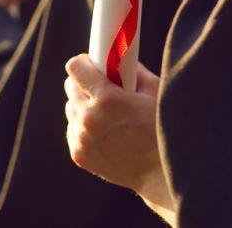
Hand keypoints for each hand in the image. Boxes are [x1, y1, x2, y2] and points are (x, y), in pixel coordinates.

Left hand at [64, 55, 175, 218]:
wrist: (159, 173)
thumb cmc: (162, 130)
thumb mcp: (154, 93)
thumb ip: (134, 71)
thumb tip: (121, 59)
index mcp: (107, 99)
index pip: (75, 68)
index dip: (84, 63)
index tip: (91, 64)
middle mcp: (89, 118)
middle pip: (70, 88)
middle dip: (84, 84)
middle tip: (101, 87)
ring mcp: (82, 139)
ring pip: (71, 110)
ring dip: (83, 106)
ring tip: (105, 113)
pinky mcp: (79, 155)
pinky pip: (73, 130)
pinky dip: (83, 127)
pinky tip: (102, 131)